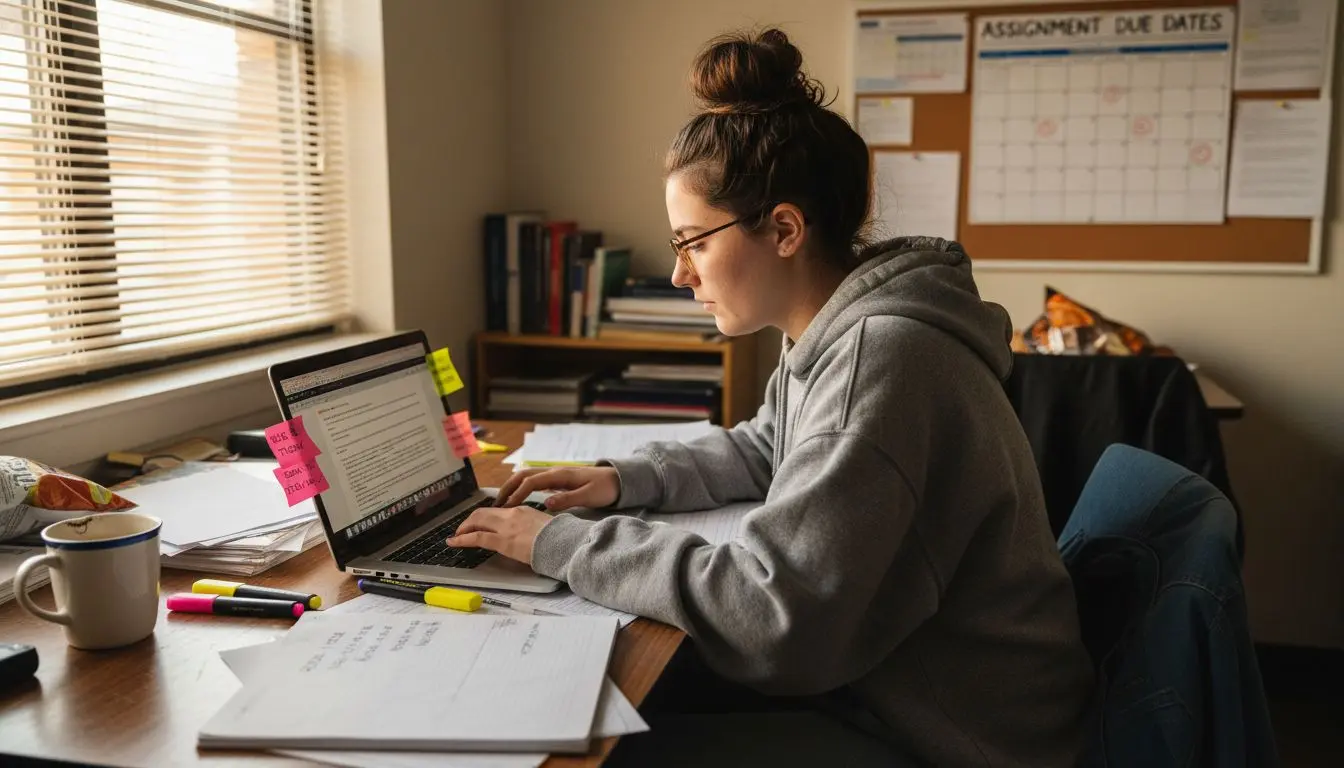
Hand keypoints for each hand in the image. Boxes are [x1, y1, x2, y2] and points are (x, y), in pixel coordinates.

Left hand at [447, 506, 551, 564]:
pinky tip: (455, 543)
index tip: (479, 523)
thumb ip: (532, 527)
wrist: (565, 543)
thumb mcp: (544, 526)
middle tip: (462, 530)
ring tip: (456, 537)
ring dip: (463, 528)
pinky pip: (477, 537)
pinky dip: (462, 539)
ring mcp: (507, 527)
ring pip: (477, 521)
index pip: (497, 511)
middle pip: (482, 512)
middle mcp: (512, 514)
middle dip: (469, 521)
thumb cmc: (560, 538)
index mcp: (523, 510)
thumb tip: (528, 534)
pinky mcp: (503, 541)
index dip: (484, 517)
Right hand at [496, 466, 619, 511]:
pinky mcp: (558, 479)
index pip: (530, 482)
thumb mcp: (589, 496)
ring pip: (527, 476)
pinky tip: (518, 499)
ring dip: (512, 487)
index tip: (506, 508)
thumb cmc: (605, 488)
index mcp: (560, 475)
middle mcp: (554, 472)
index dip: (517, 494)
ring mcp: (555, 474)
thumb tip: (546, 503)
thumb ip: (567, 499)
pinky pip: (534, 481)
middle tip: (495, 504)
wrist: (618, 479)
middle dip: (507, 488)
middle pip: (523, 475)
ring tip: (502, 502)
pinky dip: (522, 488)